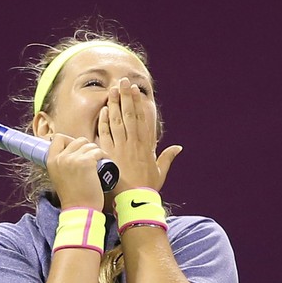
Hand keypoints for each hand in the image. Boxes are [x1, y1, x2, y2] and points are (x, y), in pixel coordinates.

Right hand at [47, 134, 105, 210]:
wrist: (79, 210)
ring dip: (96, 152)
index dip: (69, 141)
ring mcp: (73, 158)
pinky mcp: (86, 162)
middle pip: (77, 140)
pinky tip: (104, 162)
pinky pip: (98, 151)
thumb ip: (61, 165)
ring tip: (98, 162)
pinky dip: (103, 155)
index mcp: (51, 161)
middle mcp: (60, 157)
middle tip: (91, 158)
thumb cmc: (72, 197)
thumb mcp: (58, 177)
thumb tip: (71, 154)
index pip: (58, 138)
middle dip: (86, 147)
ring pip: (89, 145)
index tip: (77, 150)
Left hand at [98, 78, 181, 193]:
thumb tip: (178, 147)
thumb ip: (167, 157)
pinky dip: (104, 122)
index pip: (143, 119)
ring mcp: (121, 147)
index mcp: (147, 146)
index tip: (136, 91)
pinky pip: (105, 134)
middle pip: (130, 115)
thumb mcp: (160, 172)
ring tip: (112, 89)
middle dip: (126, 97)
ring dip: (115, 104)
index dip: (139, 103)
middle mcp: (134, 143)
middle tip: (123, 82)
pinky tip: (103, 110)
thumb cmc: (147, 188)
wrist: (134, 201)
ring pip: (117, 121)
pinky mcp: (109, 153)